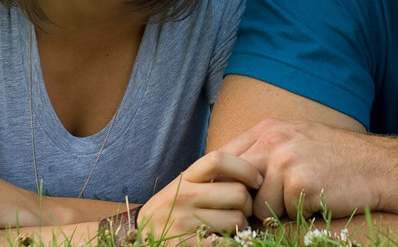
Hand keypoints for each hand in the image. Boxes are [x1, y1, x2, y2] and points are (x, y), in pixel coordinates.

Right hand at [138, 150, 260, 240]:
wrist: (140, 237)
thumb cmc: (172, 211)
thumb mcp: (184, 187)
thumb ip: (209, 178)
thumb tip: (251, 171)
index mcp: (185, 178)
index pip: (218, 159)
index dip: (245, 167)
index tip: (257, 180)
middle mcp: (183, 197)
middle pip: (238, 193)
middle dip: (248, 204)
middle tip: (243, 211)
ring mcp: (184, 222)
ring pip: (238, 220)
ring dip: (242, 227)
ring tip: (231, 228)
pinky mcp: (186, 246)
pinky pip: (227, 243)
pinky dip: (234, 242)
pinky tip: (225, 240)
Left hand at [219, 119, 381, 219]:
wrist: (379, 167)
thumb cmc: (337, 159)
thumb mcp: (296, 141)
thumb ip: (263, 152)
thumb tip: (228, 179)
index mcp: (268, 129)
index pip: (223, 158)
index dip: (225, 183)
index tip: (234, 198)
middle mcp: (273, 140)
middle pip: (235, 183)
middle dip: (247, 202)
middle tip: (267, 209)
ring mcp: (285, 160)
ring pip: (258, 206)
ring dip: (278, 211)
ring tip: (304, 197)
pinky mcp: (299, 183)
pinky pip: (281, 214)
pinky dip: (297, 214)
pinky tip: (317, 200)